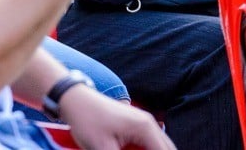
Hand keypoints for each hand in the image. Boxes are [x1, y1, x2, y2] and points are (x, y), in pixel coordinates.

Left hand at [60, 84, 175, 149]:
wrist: (78, 100)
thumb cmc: (89, 121)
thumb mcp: (102, 147)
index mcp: (145, 128)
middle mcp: (149, 124)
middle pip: (167, 147)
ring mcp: (144, 123)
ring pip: (158, 145)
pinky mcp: (136, 124)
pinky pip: (149, 142)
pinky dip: (146, 149)